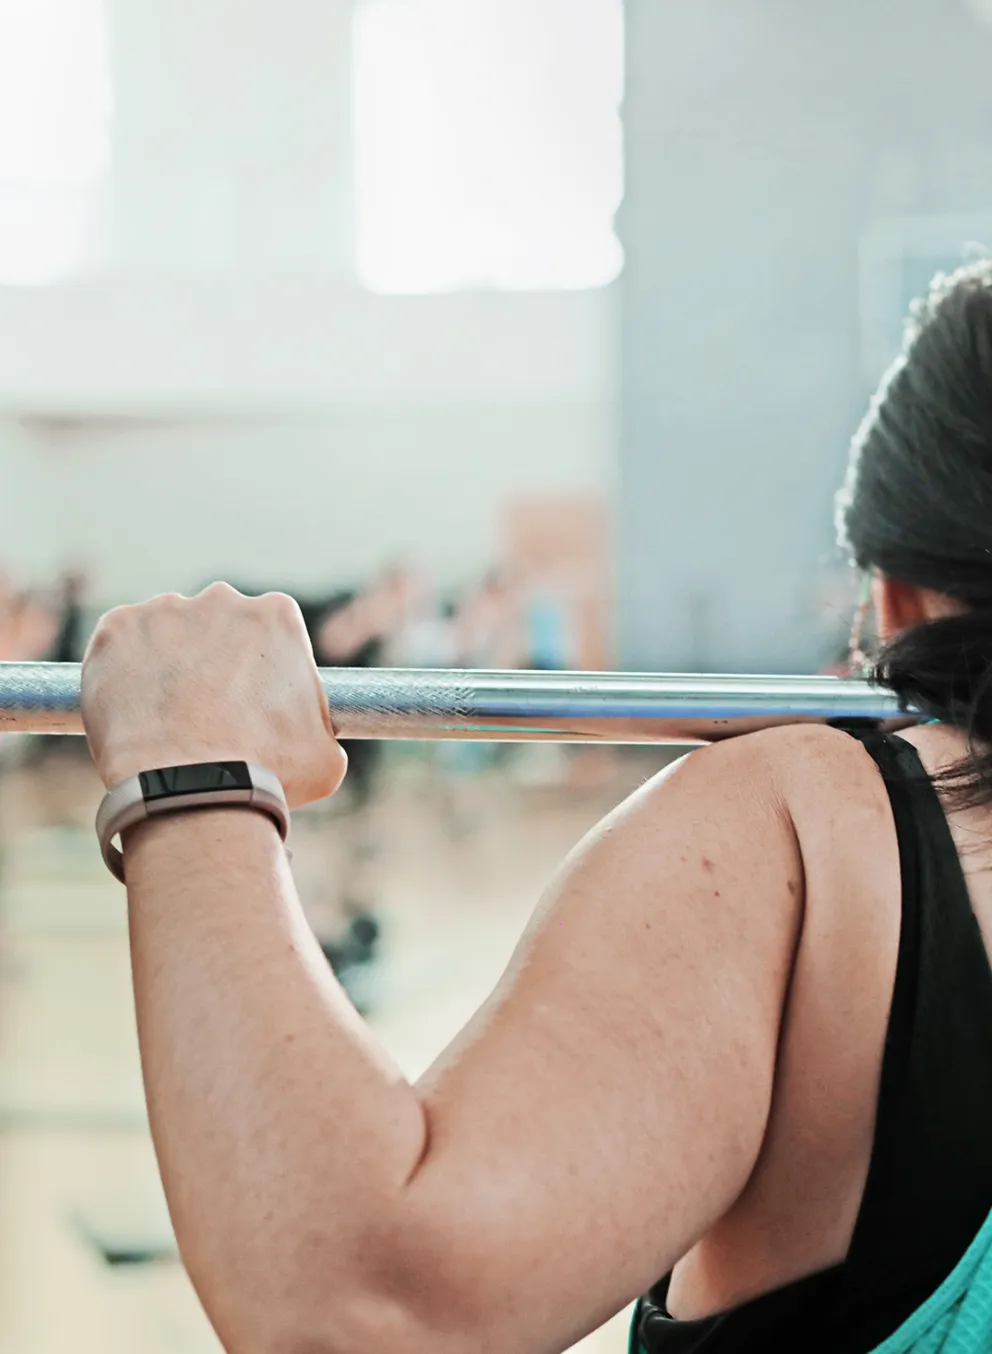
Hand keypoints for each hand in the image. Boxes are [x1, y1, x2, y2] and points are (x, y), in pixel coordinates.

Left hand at [81, 583, 346, 807]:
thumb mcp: (326, 753)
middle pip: (213, 627)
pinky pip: (118, 649)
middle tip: (205, 712)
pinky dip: (122, 676)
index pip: (266, 631)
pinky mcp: (115, 630)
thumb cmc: (270, 775)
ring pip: (164, 636)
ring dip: (165, 666)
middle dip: (210, 662)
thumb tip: (313, 734)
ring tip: (165, 721)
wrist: (194, 790)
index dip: (257, 669)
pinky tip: (133, 715)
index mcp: (276, 616)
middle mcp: (221, 599)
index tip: (247, 701)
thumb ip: (318, 725)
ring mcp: (164, 611)